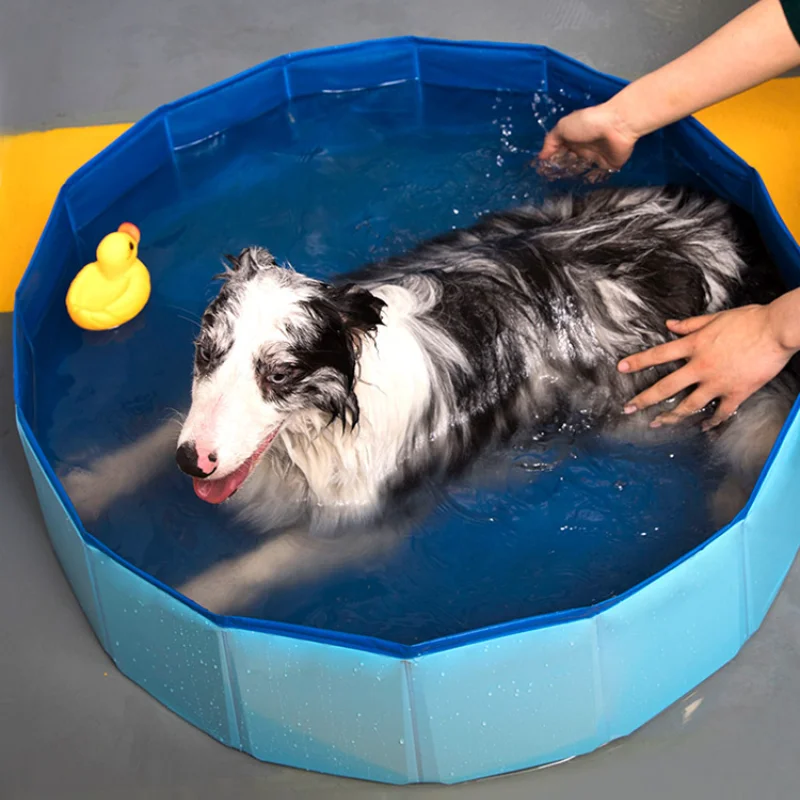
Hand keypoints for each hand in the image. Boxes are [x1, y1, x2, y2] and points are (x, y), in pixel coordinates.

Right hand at [536, 102, 639, 179]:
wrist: (617, 126)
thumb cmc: (587, 123)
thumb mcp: (563, 127)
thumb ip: (551, 141)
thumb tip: (541, 157)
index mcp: (572, 138)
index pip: (558, 152)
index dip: (550, 161)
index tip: (542, 171)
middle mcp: (582, 148)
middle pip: (568, 163)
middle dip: (559, 171)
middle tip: (551, 179)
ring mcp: (595, 158)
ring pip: (580, 171)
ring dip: (572, 177)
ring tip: (563, 183)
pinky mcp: (607, 166)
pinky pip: (596, 177)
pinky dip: (588, 182)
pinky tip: (579, 187)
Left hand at [617, 304, 795, 429]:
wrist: (777, 329)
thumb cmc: (749, 320)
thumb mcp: (715, 318)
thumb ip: (690, 324)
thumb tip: (669, 325)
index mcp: (694, 345)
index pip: (658, 355)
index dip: (638, 362)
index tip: (621, 368)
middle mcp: (701, 366)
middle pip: (666, 387)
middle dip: (644, 399)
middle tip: (628, 408)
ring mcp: (718, 382)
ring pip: (688, 405)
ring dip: (671, 416)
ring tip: (657, 423)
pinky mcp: (737, 392)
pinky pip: (721, 412)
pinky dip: (711, 422)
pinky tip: (703, 427)